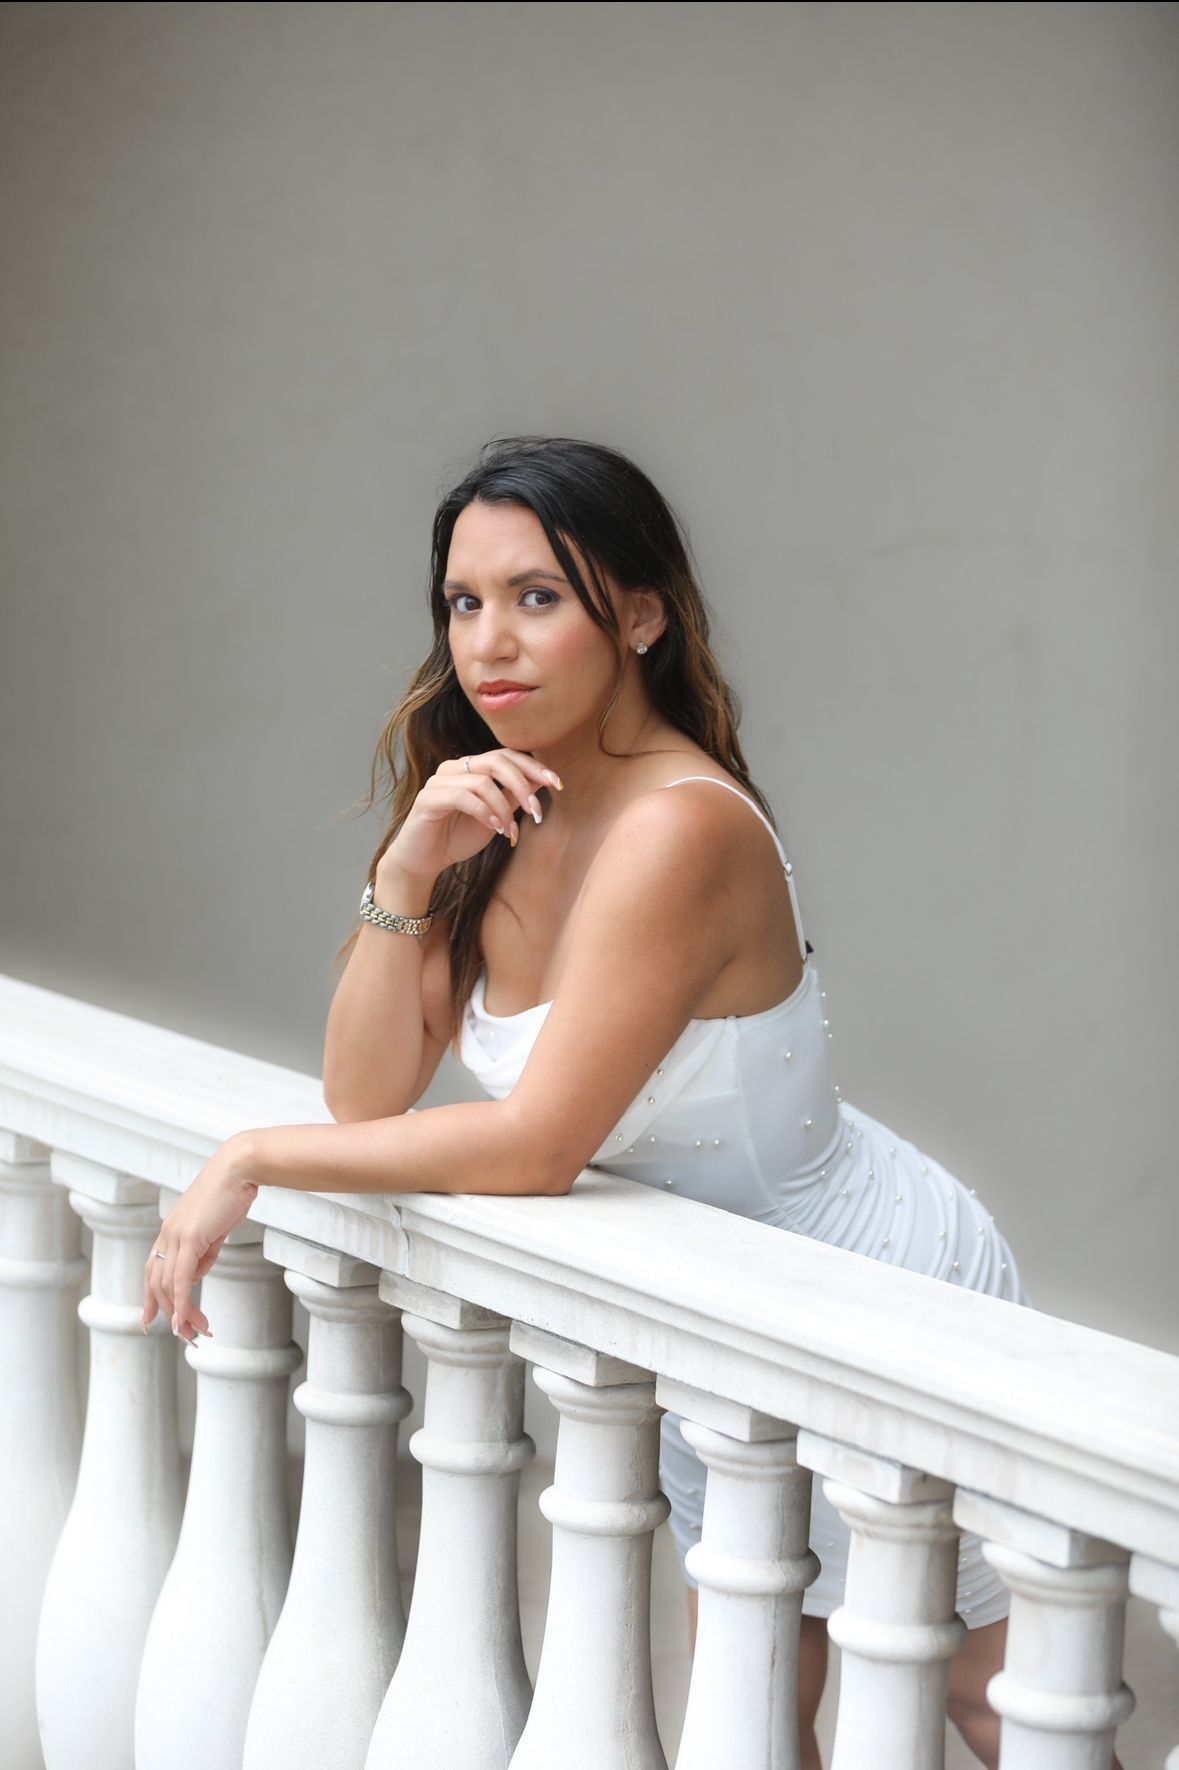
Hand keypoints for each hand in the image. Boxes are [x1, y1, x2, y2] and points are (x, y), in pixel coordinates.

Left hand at [141, 1133, 258, 1341]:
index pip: (153, 1270)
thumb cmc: (232, 1194)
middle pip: (157, 1284)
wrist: (239, 1169)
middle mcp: (167, 1235)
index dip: (149, 1298)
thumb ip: (204, 1252)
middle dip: (169, 1313)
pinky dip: (182, 1302)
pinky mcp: (190, 1237)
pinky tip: (185, 1319)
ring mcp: (176, 1236)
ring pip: (169, 1286)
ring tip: (194, 1332)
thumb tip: (197, 1274)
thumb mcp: (216, 1229)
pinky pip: (182, 1278)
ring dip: (181, 1314)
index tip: (147, 1321)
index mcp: (171, 1231)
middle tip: (186, 1334)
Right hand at [380, 749, 562, 883]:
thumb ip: (513, 797)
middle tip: (536, 811)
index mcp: (471, 768)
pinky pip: (462, 797)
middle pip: (496, 761)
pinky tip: (494, 829)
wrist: (424, 861)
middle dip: (522, 785)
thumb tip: (542, 780)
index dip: (533, 767)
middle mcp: (454, 768)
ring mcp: (439, 780)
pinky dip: (484, 812)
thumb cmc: (458, 837)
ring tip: (509, 830)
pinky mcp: (428, 798)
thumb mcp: (496, 816)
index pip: (506, 755)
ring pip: (482, 781)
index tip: (557, 784)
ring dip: (503, 807)